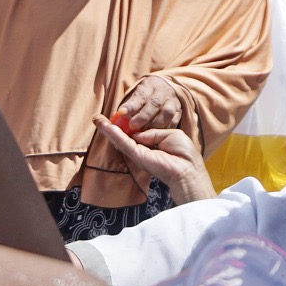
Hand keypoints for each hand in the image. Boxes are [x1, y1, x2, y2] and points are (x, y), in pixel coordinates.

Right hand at [94, 115, 214, 204]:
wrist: (188, 169)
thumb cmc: (184, 153)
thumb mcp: (170, 134)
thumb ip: (152, 132)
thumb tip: (137, 133)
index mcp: (152, 143)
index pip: (136, 133)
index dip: (126, 125)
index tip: (117, 116)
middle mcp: (143, 149)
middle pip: (124, 137)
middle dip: (112, 128)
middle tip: (99, 119)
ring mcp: (139, 153)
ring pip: (120, 140)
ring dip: (108, 130)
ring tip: (97, 120)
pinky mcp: (138, 156)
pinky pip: (124, 143)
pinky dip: (114, 135)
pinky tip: (106, 127)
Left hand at [116, 75, 182, 132]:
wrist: (167, 90)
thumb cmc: (146, 97)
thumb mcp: (136, 96)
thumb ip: (128, 106)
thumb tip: (116, 118)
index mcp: (149, 85)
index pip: (140, 94)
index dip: (132, 105)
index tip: (122, 112)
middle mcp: (163, 92)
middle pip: (154, 104)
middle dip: (143, 116)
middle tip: (132, 126)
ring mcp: (172, 102)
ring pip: (166, 113)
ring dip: (154, 124)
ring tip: (143, 134)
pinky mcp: (179, 112)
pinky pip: (174, 121)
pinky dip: (165, 129)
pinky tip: (156, 136)